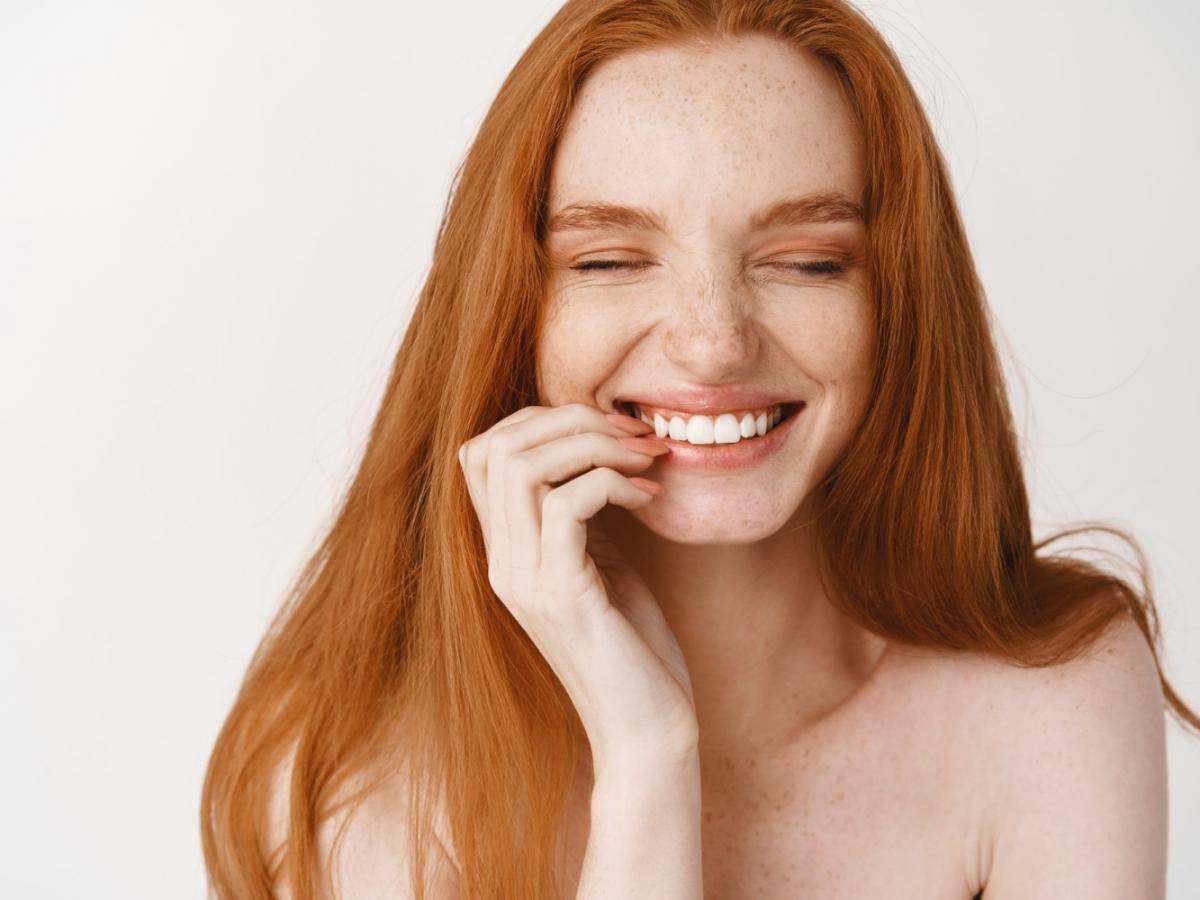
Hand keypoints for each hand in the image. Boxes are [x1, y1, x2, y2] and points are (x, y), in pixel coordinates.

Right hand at [458, 403, 697, 764]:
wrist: (644, 729)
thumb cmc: (632, 647)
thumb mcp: (600, 563)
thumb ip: (582, 514)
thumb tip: (597, 451)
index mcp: (505, 552)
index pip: (481, 452)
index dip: (539, 419)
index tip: (607, 428)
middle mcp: (501, 564)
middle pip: (495, 446)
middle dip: (570, 418)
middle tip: (632, 434)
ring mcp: (523, 580)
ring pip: (522, 466)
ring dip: (593, 444)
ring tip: (644, 458)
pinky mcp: (560, 596)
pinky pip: (564, 504)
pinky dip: (612, 482)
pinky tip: (649, 498)